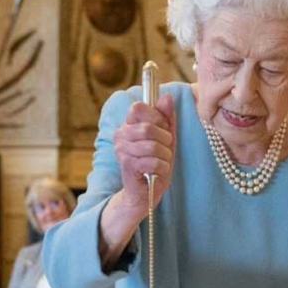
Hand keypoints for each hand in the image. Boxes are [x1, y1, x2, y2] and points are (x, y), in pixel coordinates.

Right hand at [114, 93, 175, 216]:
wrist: (145, 191)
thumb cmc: (156, 163)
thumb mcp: (166, 138)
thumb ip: (167, 117)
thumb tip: (167, 96)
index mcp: (128, 124)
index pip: (139, 107)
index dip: (156, 117)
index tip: (162, 129)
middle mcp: (120, 135)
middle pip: (149, 127)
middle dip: (165, 140)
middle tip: (164, 150)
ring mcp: (121, 150)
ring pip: (153, 146)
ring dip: (165, 157)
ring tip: (161, 162)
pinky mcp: (127, 166)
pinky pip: (153, 162)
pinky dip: (162, 168)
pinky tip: (157, 172)